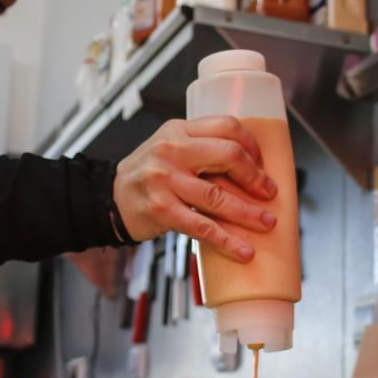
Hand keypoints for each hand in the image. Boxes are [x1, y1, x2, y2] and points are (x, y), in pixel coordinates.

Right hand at [114, 116, 277, 261]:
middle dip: (255, 177)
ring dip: (248, 213)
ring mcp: (164, 181)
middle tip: (269, 193)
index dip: (251, 145)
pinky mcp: (161, 210)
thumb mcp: (168, 147)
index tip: (261, 165)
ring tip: (266, 223)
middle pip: (228, 155)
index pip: (226, 126)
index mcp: (178, 131)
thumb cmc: (146, 175)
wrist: (108, 199)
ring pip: (218, 196)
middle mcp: (171, 151)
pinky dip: (226, 240)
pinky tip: (243, 250)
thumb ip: (199, 147)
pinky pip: (201, 226)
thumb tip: (249, 165)